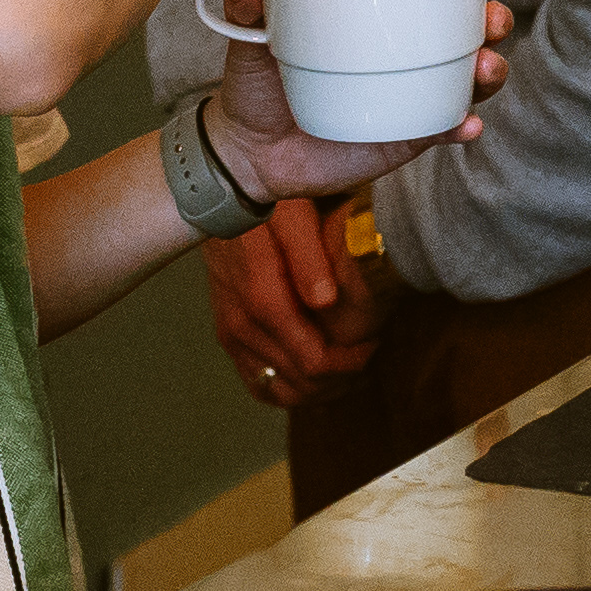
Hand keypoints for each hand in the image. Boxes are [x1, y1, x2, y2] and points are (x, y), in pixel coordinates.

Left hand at [204, 4, 508, 202]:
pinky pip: (444, 129)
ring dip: (487, 74)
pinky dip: (461, 126)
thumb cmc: (256, 86)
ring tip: (484, 71)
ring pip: (466, 82)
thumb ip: (248, 8)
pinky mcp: (406, 139)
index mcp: (372, 24)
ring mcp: (407, 98)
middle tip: (490, 24)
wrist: (248, 152)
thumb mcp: (250, 40)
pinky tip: (465, 124)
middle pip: (462, 35)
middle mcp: (399, 57)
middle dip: (489, 26)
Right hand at [204, 195, 386, 403]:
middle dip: (342, 376)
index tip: (373, 341)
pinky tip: (313, 371)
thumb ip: (309, 257)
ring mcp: (232, 335)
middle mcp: (242, 326)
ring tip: (346, 365)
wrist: (217, 199)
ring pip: (280, 391)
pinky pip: (257, 383)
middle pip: (301, 383)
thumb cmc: (263, 203)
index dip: (352, 362)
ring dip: (318, 388)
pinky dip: (288, 387)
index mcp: (263, 301)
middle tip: (367, 352)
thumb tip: (326, 302)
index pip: (314, 362)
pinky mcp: (228, 336)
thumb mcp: (293, 215)